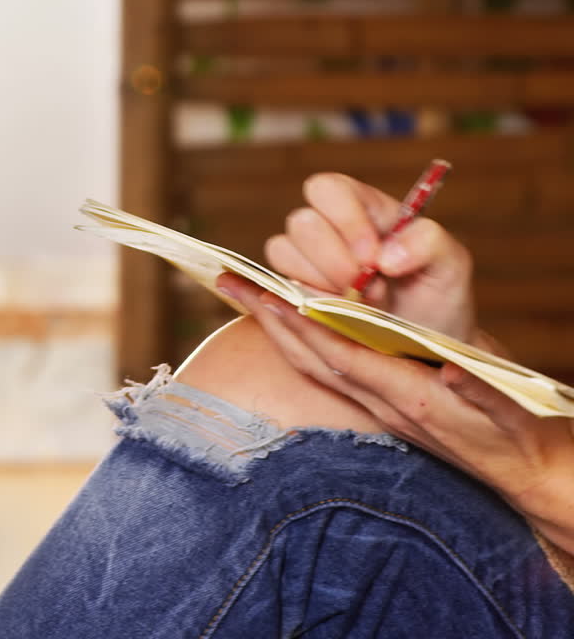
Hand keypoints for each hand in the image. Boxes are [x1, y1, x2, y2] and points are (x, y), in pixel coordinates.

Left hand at [217, 275, 573, 556]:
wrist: (518, 469)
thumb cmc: (512, 432)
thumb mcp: (504, 410)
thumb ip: (476, 389)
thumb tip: (451, 370)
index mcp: (406, 398)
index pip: (343, 357)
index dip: (307, 327)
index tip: (274, 295)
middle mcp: (381, 402)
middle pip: (313, 358)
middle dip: (273, 319)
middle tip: (233, 282)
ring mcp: (376, 404)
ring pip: (314, 363)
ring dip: (277, 327)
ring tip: (245, 292)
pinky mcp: (380, 402)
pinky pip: (327, 368)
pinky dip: (301, 341)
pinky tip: (286, 322)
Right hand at [265, 172, 474, 341]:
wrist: (428, 346)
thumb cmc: (438, 295)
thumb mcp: (451, 264)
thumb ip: (428, 242)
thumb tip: (386, 255)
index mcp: (363, 207)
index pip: (328, 189)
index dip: (344, 219)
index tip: (373, 257)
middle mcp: (329, 228)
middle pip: (301, 222)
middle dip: (334, 260)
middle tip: (373, 291)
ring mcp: (308, 261)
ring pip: (283, 252)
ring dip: (322, 284)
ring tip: (362, 308)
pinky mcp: (296, 293)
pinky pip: (279, 289)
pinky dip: (307, 304)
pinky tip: (341, 317)